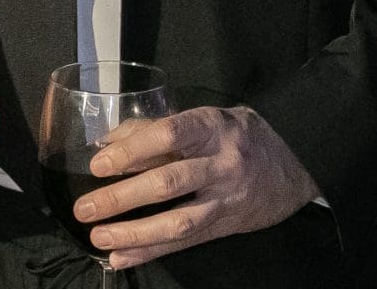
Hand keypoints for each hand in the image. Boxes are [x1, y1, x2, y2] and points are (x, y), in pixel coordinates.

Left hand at [75, 105, 320, 268]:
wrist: (291, 162)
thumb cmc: (232, 136)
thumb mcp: (200, 119)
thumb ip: (152, 128)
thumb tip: (106, 143)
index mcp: (211, 128)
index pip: (168, 135)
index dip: (132, 150)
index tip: (97, 164)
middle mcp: (222, 163)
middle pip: (169, 183)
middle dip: (123, 197)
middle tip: (85, 207)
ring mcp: (227, 198)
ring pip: (179, 220)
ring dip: (135, 233)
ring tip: (99, 237)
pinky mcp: (226, 225)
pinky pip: (186, 242)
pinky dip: (151, 251)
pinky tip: (121, 257)